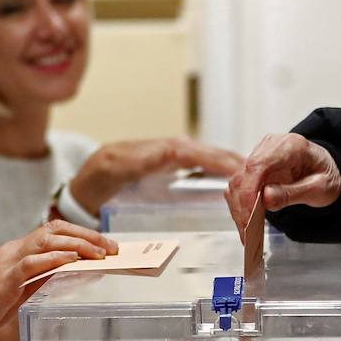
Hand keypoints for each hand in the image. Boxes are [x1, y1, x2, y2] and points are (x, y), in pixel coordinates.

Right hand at [0, 220, 115, 340]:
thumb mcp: (13, 295)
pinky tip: (74, 259)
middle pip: (55, 230)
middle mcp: (10, 252)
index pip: (51, 233)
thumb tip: (64, 276)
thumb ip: (35, 283)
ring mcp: (6, 263)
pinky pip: (33, 262)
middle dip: (87, 235)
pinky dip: (56, 257)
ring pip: (47, 240)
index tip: (102, 244)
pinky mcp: (3, 279)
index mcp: (13, 253)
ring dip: (79, 244)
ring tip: (101, 252)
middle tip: (111, 246)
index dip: (79, 234)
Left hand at [70, 137, 244, 213]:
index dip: (216, 160)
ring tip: (253, 177)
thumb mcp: (114, 168)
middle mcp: (167, 150)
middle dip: (231, 161)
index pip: (194, 152)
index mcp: (157, 150)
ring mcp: (169, 159)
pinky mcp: (170, 169)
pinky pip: (199, 166)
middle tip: (257, 174)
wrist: (82, 191)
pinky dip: (217, 171)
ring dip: (228, 166)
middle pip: (206, 153)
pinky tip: (231, 181)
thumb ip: (138, 161)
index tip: (239, 170)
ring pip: (206, 158)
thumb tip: (173, 154)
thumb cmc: (96, 181)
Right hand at [225, 133, 340, 232]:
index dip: (249, 192)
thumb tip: (266, 198)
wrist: (326, 170)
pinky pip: (239, 187)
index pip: (258, 165)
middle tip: (248, 233)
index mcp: (289, 146)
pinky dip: (240, 206)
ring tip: (248, 233)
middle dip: (242, 207)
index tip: (250, 216)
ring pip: (237, 183)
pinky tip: (247, 223)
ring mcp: (259, 156)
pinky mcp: (253, 168)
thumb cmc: (325, 176)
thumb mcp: (319, 189)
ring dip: (239, 209)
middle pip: (244, 175)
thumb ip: (294, 193)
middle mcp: (269, 146)